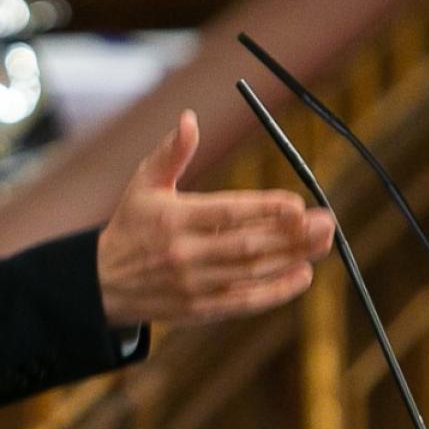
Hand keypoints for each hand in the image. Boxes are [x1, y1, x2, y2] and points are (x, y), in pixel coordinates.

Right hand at [97, 110, 334, 329]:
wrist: (102, 283)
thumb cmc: (131, 225)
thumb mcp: (143, 184)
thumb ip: (171, 153)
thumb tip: (190, 119)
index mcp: (173, 219)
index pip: (226, 213)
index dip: (264, 209)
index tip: (296, 204)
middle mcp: (185, 254)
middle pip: (247, 245)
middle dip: (291, 235)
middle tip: (326, 222)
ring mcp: (194, 285)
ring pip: (252, 272)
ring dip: (292, 258)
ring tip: (323, 243)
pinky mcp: (200, 309)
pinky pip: (245, 301)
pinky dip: (276, 291)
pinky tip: (302, 276)